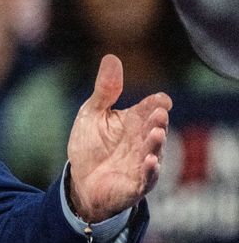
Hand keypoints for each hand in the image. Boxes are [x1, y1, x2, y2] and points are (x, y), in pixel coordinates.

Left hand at [67, 55, 171, 221]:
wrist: (81, 181)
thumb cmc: (91, 145)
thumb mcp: (93, 113)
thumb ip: (105, 90)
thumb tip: (111, 57)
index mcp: (134, 121)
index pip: (149, 109)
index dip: (156, 104)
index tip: (161, 100)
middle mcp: (142, 141)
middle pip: (154, 128)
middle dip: (157, 121)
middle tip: (159, 113)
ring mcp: (142, 163)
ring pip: (154, 151)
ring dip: (156, 143)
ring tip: (156, 132)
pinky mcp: (136, 184)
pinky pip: (147, 178)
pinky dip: (150, 170)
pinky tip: (150, 161)